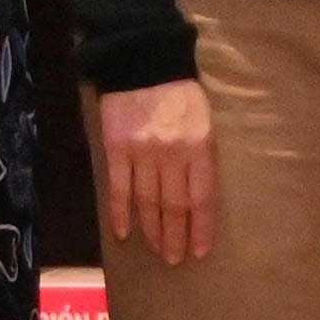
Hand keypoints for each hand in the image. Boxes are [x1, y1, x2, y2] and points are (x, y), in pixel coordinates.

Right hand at [91, 74, 223, 271]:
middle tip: (174, 259)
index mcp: (200, 146)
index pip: (202, 197)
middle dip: (175, 237)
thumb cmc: (180, 92)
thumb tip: (197, 195)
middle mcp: (172, 154)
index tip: (199, 251)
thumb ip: (201, 154)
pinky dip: (120, 212)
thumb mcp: (203, 120)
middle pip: (174, 206)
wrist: (143, 60)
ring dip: (152, 230)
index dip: (201, 228)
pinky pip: (119, 188)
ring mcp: (142, 152)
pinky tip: (124, 233)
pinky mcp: (116, 148)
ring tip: (157, 250)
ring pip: (148, 201)